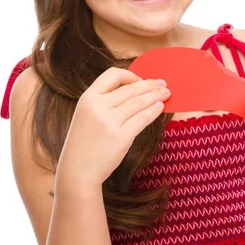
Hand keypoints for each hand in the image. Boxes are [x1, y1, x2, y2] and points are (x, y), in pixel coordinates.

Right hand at [56, 68, 170, 185]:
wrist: (78, 170)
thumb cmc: (85, 143)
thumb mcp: (86, 115)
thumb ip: (104, 102)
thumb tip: (134, 90)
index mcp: (88, 98)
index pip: (112, 75)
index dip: (130, 75)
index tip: (141, 80)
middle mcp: (98, 107)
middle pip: (130, 89)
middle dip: (150, 85)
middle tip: (163, 84)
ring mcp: (109, 122)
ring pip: (139, 102)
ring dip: (156, 96)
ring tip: (166, 93)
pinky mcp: (121, 137)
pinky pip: (143, 119)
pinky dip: (154, 111)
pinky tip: (160, 107)